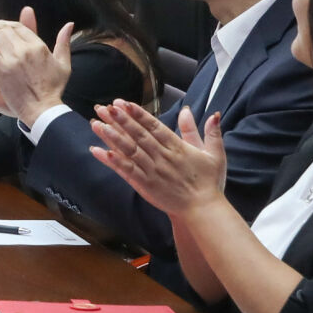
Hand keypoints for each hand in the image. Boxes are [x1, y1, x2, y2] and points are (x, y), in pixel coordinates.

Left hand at [0, 13, 72, 124]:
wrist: (43, 108)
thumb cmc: (53, 88)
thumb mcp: (63, 63)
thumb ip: (64, 42)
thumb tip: (69, 24)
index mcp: (39, 46)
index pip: (19, 27)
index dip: (7, 23)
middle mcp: (25, 49)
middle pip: (4, 29)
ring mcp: (13, 58)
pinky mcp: (1, 68)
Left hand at [88, 97, 230, 219]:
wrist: (203, 209)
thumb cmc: (209, 182)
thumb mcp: (214, 154)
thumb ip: (210, 133)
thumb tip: (208, 114)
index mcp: (178, 147)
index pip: (155, 127)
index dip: (139, 114)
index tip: (124, 103)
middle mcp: (163, 157)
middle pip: (138, 136)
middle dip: (121, 120)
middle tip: (106, 108)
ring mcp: (153, 171)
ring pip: (130, 151)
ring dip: (112, 137)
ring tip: (98, 124)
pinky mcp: (146, 185)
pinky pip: (127, 171)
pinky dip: (114, 162)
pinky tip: (101, 152)